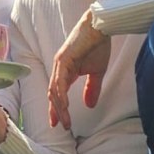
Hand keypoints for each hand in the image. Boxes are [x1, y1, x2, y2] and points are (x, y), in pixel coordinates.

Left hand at [48, 10, 111, 129]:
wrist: (100, 27)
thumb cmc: (98, 45)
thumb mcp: (96, 72)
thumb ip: (91, 88)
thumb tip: (89, 105)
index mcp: (65, 72)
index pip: (58, 93)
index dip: (58, 109)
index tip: (59, 123)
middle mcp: (59, 69)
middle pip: (53, 94)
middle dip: (56, 111)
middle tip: (60, 126)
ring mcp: (59, 64)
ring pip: (54, 90)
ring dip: (59, 107)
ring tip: (65, 121)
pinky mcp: (63, 59)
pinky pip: (60, 81)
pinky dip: (61, 94)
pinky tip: (64, 105)